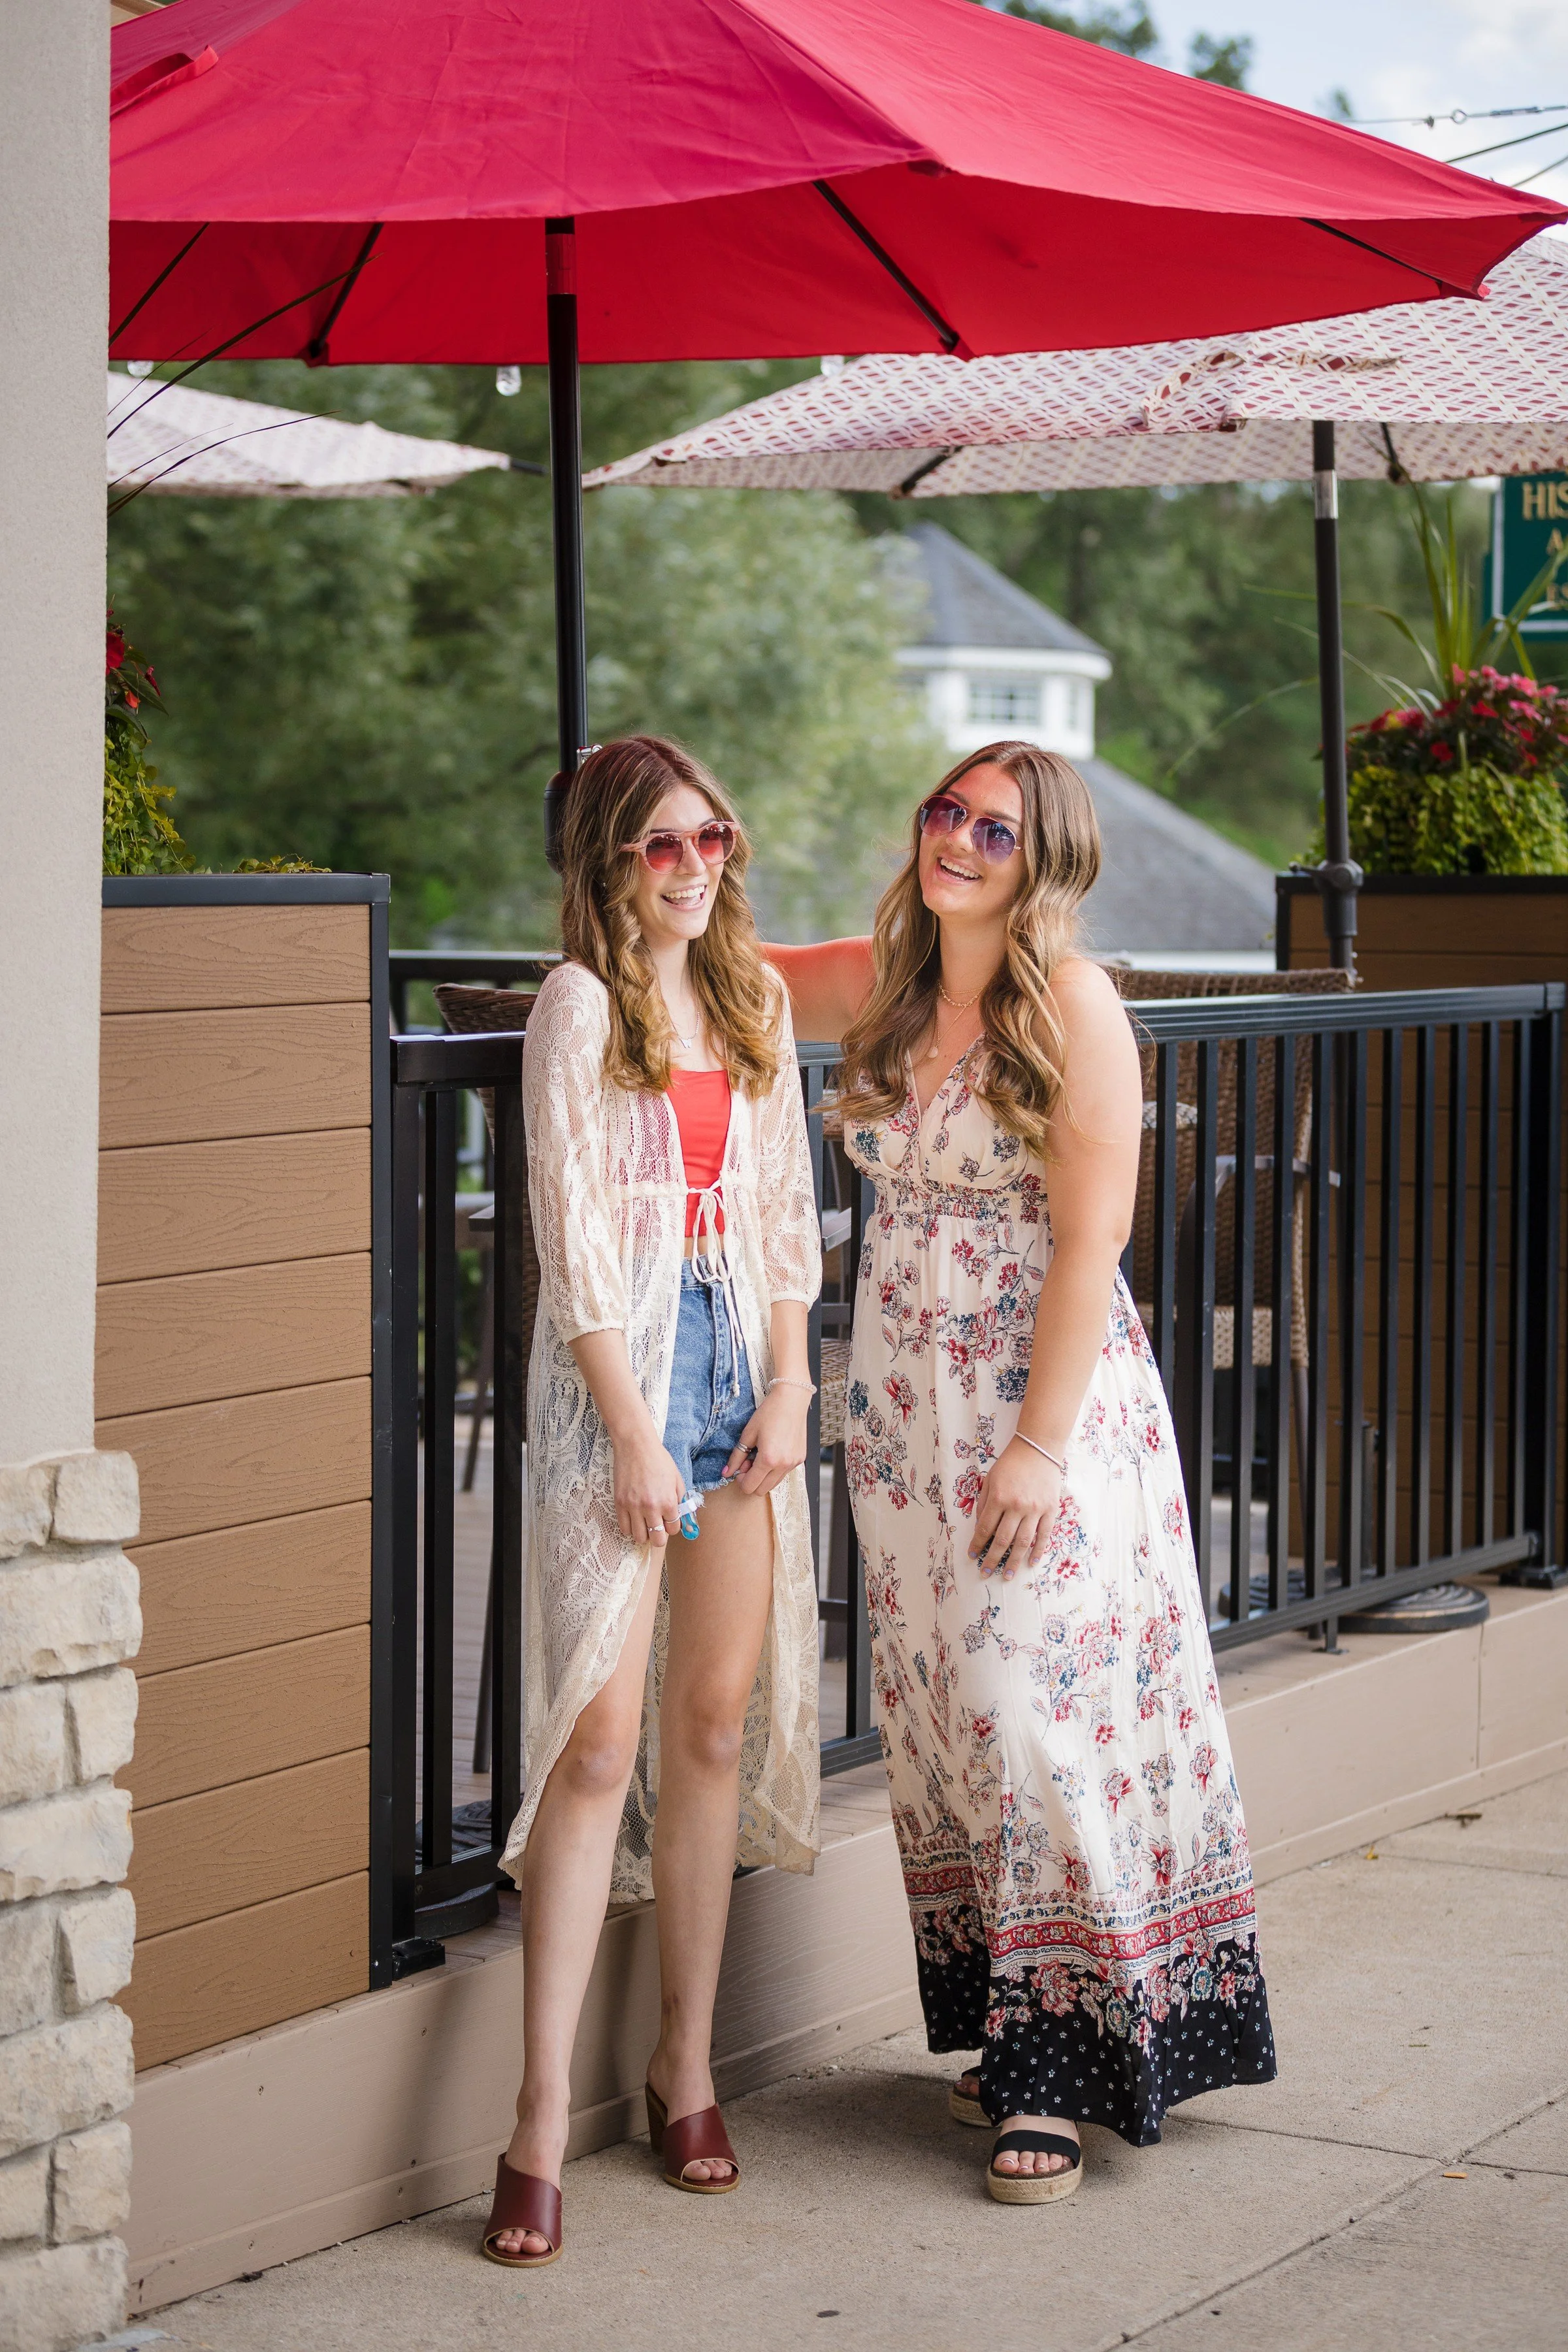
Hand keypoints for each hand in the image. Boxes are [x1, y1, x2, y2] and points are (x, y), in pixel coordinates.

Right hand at [609, 1416, 687, 1547]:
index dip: (672, 1526)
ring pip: (639, 1538)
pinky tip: (634, 1520)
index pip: (673, 1529)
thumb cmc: (658, 1459)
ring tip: (645, 1523)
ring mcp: (633, 1507)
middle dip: (660, 1537)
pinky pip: (624, 1528)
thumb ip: (681, 1500)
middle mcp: (651, 1507)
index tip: (669, 1520)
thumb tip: (683, 1518)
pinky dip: (630, 1528)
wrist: (635, 1445)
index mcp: (668, 1501)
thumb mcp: (677, 1478)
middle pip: (657, 1540)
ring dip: (644, 1534)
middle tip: (658, 1527)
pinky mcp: (619, 1504)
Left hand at [723, 1382, 810, 1496]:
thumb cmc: (769, 1413)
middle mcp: (783, 1465)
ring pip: (774, 1484)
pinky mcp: (800, 1459)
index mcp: (768, 1460)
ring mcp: (794, 1463)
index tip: (740, 1467)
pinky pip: (784, 1473)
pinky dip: (775, 1469)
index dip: (741, 1480)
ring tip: (761, 1456)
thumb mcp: (748, 1434)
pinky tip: (773, 1452)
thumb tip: (726, 1472)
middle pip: (762, 1490)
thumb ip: (736, 1456)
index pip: (750, 1486)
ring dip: (764, 1476)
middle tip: (749, 1461)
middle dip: (752, 1480)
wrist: (791, 1400)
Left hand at [969, 1438, 1062, 1580]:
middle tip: (986, 1573)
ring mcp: (1036, 1509)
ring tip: (1008, 1575)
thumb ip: (984, 1503)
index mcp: (999, 1498)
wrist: (1038, 1448)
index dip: (977, 1545)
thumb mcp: (990, 1479)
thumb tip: (981, 1527)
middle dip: (992, 1559)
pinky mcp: (1051, 1510)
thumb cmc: (1010, 1463)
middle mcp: (1017, 1506)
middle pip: (1003, 1540)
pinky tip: (1031, 1562)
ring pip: (1023, 1542)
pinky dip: (1038, 1550)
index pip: (985, 1529)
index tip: (972, 1556)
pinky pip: (1044, 1535)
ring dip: (1014, 1561)